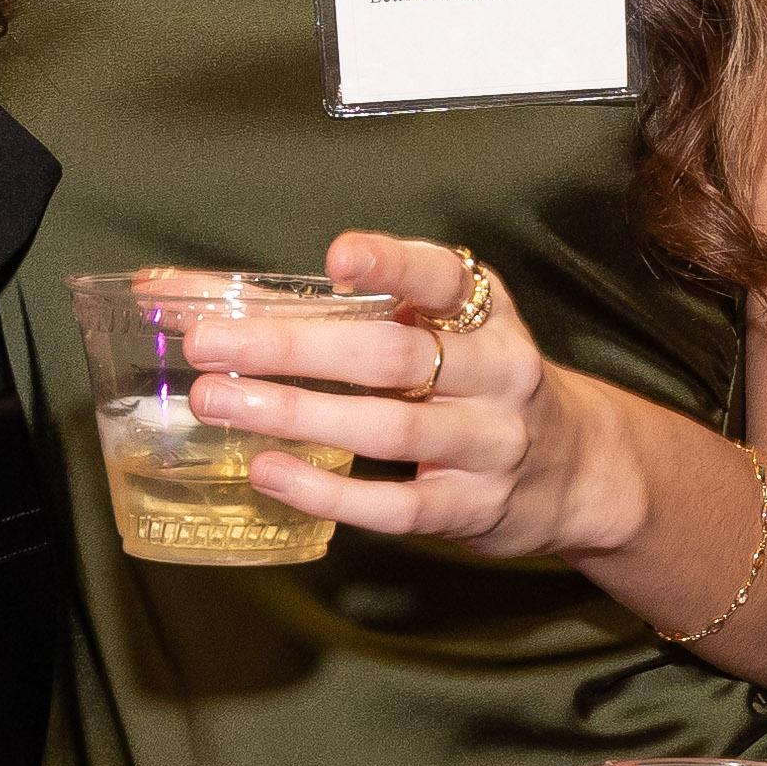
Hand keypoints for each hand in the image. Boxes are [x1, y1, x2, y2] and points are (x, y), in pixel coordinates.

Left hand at [175, 230, 609, 564]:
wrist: (574, 468)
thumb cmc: (475, 384)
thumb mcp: (437, 332)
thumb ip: (335, 308)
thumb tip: (191, 290)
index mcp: (485, 314)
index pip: (443, 278)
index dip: (392, 265)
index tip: (338, 258)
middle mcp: (498, 372)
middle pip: (393, 355)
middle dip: (294, 348)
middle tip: (210, 346)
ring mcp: (489, 443)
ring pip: (390, 428)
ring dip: (297, 413)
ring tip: (218, 402)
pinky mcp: (474, 507)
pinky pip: (399, 504)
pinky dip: (330, 490)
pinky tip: (271, 472)